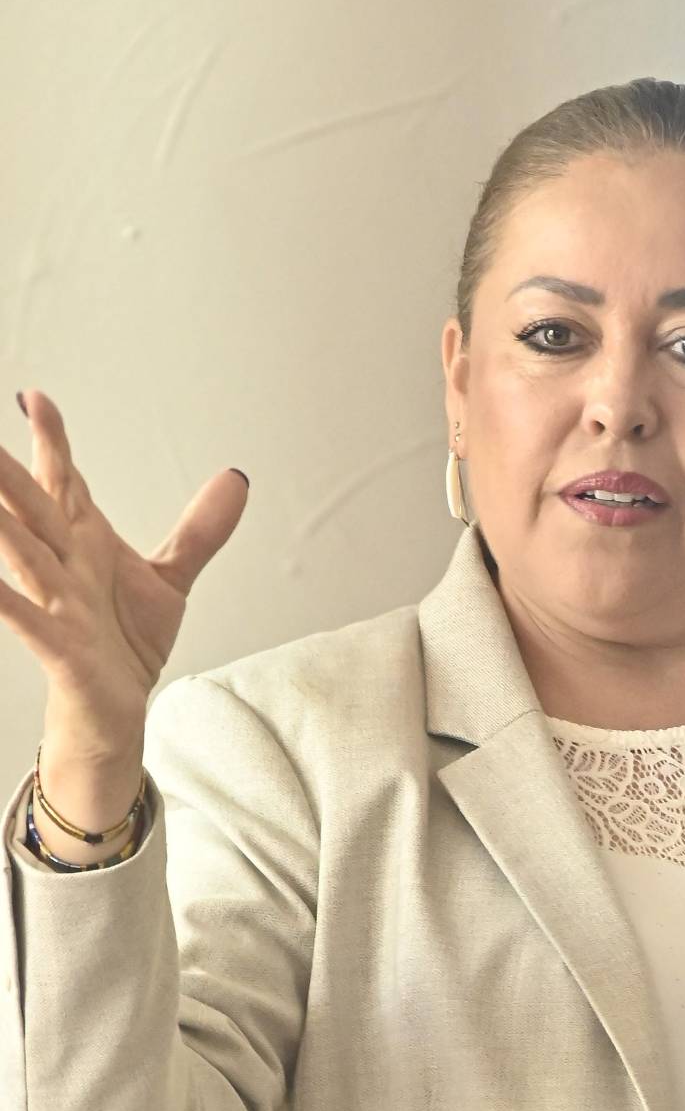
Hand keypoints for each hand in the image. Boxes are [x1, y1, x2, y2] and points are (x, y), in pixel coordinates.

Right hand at [0, 388, 247, 755]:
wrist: (117, 711)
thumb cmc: (124, 645)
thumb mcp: (169, 580)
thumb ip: (199, 531)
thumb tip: (236, 480)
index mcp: (84, 545)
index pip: (63, 483)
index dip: (52, 443)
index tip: (37, 399)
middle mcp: (65, 568)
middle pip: (34, 509)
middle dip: (8, 473)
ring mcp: (59, 606)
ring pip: (24, 554)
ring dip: (1, 526)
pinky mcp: (62, 648)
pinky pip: (28, 620)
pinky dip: (8, 601)